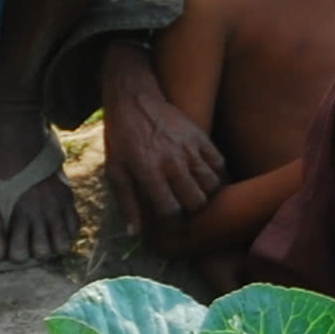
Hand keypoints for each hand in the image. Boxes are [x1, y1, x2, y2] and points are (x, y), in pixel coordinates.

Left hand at [99, 43, 222, 232]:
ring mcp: (189, 148)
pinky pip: (218, 163)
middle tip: (182, 207)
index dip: (171, 221)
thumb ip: (127, 203)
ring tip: (193, 192)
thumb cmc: (121, 138)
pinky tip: (202, 175)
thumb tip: (134, 234)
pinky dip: (214, 173)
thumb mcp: (116, 171)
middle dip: (190, 210)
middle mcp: (172, 161)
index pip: (172, 210)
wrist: (134, 99)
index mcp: (149, 172)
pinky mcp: (200, 136)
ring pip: (212, 184)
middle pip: (196, 201)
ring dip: (204, 193)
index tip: (167, 220)